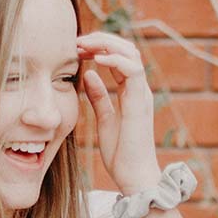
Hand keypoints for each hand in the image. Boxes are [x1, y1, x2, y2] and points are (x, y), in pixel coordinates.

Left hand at [77, 32, 161, 194]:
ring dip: (106, 45)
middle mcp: (139, 90)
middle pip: (127, 50)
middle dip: (102, 40)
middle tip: (77, 41)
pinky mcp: (139, 103)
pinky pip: (132, 71)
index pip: (119, 58)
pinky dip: (114, 60)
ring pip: (131, 54)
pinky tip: (96, 59)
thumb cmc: (121, 154)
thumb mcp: (104, 120)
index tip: (76, 49)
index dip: (98, 48)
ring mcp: (141, 95)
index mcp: (131, 92)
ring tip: (84, 45)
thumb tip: (87, 74)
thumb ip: (98, 97)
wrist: (134, 176)